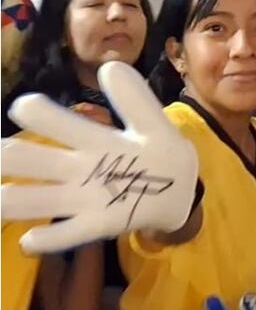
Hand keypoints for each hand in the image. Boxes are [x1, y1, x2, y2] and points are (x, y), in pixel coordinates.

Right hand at [2, 62, 198, 253]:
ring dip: (13, 199)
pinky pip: (68, 233)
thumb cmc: (160, 153)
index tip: (24, 107)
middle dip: (7, 156)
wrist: (183, 191)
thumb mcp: (155, 125)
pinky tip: (30, 242)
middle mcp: (78, 167)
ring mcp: (85, 197)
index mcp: (92, 139)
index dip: (36, 113)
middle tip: (2, 154)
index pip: (55, 122)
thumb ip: (136, 99)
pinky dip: (47, 239)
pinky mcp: (100, 224)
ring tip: (3, 196)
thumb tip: (110, 67)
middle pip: (30, 160)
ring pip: (36, 199)